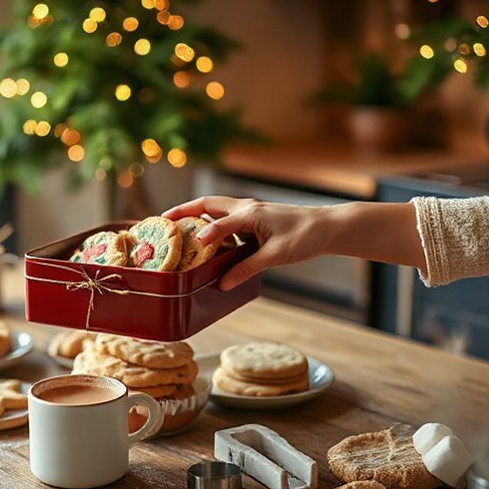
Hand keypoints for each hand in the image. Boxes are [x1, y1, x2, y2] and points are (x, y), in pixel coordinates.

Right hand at [163, 196, 423, 289]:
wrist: (327, 227)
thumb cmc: (304, 237)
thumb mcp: (275, 256)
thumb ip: (246, 268)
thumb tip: (222, 284)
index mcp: (250, 214)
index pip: (218, 222)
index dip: (201, 234)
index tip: (184, 243)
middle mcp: (246, 208)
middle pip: (206, 205)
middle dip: (183, 212)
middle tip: (161, 222)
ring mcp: (249, 212)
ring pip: (214, 209)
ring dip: (195, 216)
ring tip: (175, 229)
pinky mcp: (254, 219)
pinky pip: (225, 218)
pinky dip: (210, 225)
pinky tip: (205, 241)